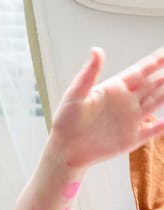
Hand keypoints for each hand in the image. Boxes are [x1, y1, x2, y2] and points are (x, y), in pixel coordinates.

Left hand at [50, 46, 163, 168]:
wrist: (64, 149)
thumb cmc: (65, 121)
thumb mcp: (75, 95)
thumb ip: (88, 74)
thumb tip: (96, 50)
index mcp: (114, 89)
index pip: (141, 71)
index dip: (155, 61)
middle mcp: (126, 102)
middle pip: (153, 84)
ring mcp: (130, 119)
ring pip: (157, 102)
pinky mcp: (131, 138)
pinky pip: (153, 131)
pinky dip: (163, 126)